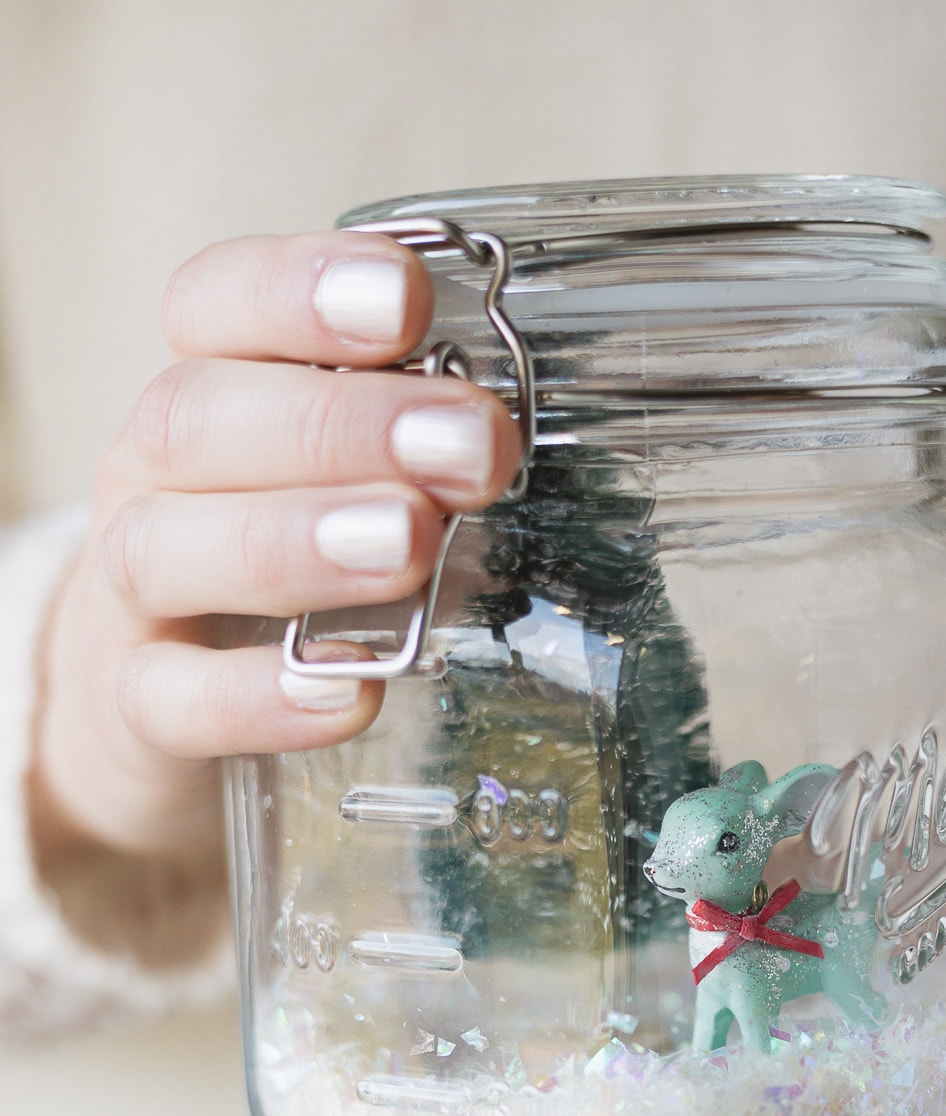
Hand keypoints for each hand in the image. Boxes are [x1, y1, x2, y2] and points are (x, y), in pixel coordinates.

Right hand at [32, 232, 521, 861]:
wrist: (164, 702)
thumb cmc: (287, 565)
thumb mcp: (344, 484)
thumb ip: (417, 454)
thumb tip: (526, 443)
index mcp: (209, 393)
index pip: (214, 304)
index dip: (297, 291)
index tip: (407, 302)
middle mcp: (152, 479)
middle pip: (196, 417)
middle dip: (342, 424)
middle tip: (471, 450)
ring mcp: (133, 597)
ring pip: (163, 546)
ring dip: (293, 540)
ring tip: (408, 545)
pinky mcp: (139, 707)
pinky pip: (173, 701)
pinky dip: (255, 698)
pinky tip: (348, 692)